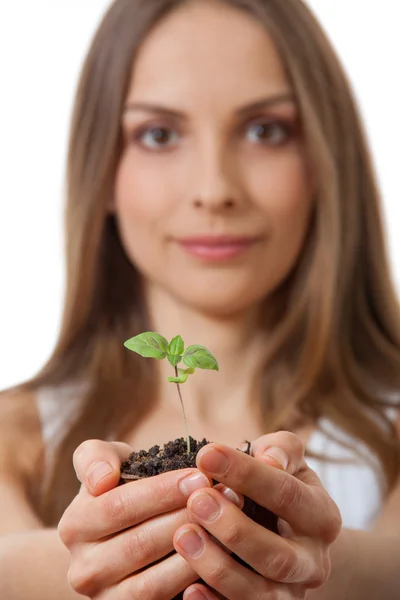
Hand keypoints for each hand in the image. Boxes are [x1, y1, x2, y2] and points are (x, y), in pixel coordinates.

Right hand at [58, 439, 213, 598]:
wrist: (119, 538)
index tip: (200, 476)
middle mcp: (83, 569)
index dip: (163, 491)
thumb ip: (96, 457)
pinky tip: (221, 557)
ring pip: (155, 582)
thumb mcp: (106, 464)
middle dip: (188, 516)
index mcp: (74, 526)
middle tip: (225, 496)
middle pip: (141, 544)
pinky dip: (194, 582)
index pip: (120, 506)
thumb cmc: (121, 489)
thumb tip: (101, 480)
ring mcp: (105, 599)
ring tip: (229, 524)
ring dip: (198, 552)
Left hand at [173, 432, 341, 598]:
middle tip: (196, 501)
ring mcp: (292, 593)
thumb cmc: (279, 483)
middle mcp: (314, 562)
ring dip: (218, 567)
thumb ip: (280, 449)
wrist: (289, 533)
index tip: (207, 454)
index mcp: (322, 517)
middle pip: (278, 556)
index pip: (287, 494)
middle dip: (234, 530)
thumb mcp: (287, 459)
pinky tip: (189, 589)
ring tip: (183, 536)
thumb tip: (269, 457)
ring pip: (260, 593)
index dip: (247, 474)